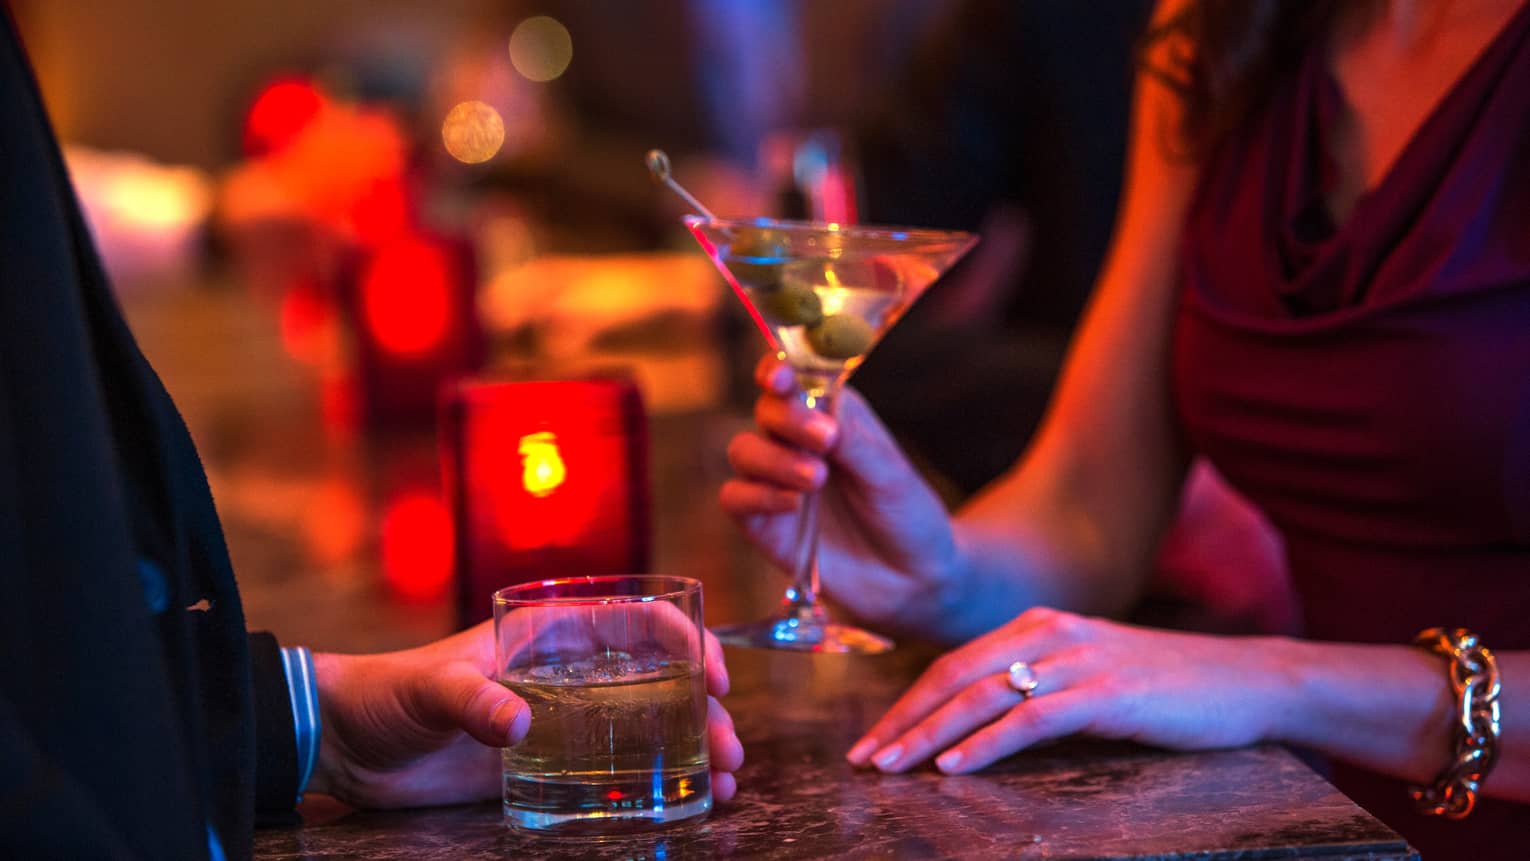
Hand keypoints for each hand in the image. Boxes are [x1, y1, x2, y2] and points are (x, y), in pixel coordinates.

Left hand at [305, 621, 744, 807]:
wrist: (348, 741)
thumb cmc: (388, 692)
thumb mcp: (429, 688)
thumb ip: (471, 700)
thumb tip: (518, 725)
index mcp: (548, 631)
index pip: (636, 619)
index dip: (686, 639)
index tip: (714, 675)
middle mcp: (567, 670)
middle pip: (659, 677)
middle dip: (705, 708)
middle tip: (731, 748)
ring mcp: (562, 717)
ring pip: (650, 721)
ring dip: (694, 744)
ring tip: (727, 779)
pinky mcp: (547, 760)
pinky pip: (616, 766)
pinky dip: (658, 779)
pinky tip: (692, 800)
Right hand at [720, 355, 959, 631]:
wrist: (913, 578)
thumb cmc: (906, 515)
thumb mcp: (890, 474)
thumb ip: (854, 440)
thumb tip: (822, 415)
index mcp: (830, 414)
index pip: (792, 379)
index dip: (777, 370)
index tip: (779, 377)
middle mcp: (796, 442)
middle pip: (765, 411)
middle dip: (788, 419)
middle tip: (825, 440)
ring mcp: (776, 481)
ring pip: (743, 451)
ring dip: (775, 460)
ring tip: (817, 479)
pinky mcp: (763, 522)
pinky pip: (735, 498)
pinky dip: (757, 496)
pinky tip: (793, 506)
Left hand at [847, 607, 1289, 773]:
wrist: (1247, 680)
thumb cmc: (1165, 688)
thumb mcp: (1087, 677)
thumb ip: (1034, 687)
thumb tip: (974, 725)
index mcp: (1036, 626)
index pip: (952, 665)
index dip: (906, 703)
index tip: (872, 739)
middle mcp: (1048, 633)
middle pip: (953, 677)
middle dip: (902, 720)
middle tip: (863, 760)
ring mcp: (1077, 660)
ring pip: (982, 696)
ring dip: (928, 735)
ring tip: (891, 767)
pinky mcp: (1106, 693)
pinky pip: (1031, 718)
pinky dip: (986, 744)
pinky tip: (954, 768)